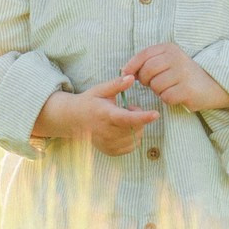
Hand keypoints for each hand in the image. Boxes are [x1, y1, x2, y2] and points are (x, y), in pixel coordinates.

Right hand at [32, 74, 159, 155]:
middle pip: (135, 127)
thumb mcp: (100, 90)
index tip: (155, 114)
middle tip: (128, 108)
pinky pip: (132, 146)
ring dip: (136, 127)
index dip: (142, 117)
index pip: (127, 118)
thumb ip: (117, 84)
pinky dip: (133, 137)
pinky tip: (122, 129)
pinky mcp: (110, 151)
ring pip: (136, 137)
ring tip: (123, 119)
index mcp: (105, 114)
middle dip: (138, 116)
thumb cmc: (89, 102)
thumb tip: (132, 78)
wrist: (73, 120)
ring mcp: (108, 144)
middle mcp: (107, 132)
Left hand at [124, 42, 228, 112]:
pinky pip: (166, 97)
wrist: (215, 85)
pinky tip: (178, 95)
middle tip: (156, 84)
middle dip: (147, 81)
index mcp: (170, 48)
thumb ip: (148, 63)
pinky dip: (168, 99)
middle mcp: (176, 58)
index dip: (132, 65)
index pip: (144, 54)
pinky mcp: (187, 89)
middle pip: (147, 71)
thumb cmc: (185, 75)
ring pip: (155, 86)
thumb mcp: (169, 62)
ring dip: (159, 91)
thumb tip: (125, 71)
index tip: (127, 74)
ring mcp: (182, 73)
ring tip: (171, 88)